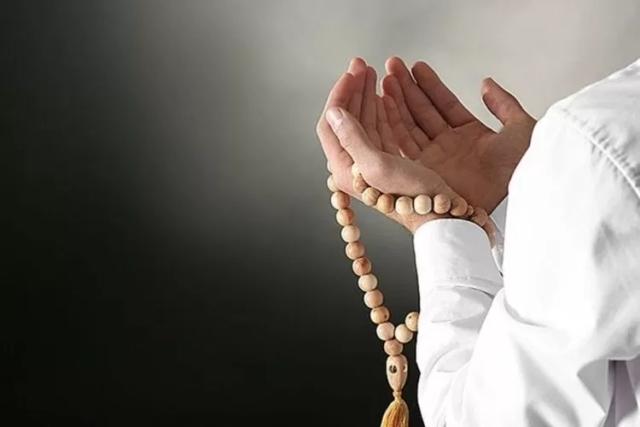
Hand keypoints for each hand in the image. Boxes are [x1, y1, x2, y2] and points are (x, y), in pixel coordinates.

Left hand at [316, 58, 463, 232]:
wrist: (439, 216)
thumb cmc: (412, 196)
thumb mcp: (378, 165)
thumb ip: (352, 138)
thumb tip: (333, 112)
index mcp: (345, 168)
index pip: (330, 124)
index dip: (339, 96)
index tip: (351, 74)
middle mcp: (354, 165)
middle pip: (346, 120)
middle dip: (353, 90)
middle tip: (361, 65)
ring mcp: (371, 162)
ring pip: (363, 121)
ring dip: (366, 95)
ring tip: (372, 73)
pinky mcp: (388, 161)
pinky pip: (379, 128)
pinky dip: (380, 109)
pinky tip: (384, 94)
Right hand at [382, 57, 535, 212]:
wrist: (509, 199)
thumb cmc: (520, 170)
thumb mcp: (520, 128)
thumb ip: (504, 104)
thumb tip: (487, 84)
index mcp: (471, 135)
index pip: (444, 104)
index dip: (430, 85)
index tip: (416, 67)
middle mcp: (449, 147)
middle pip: (423, 112)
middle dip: (407, 88)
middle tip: (393, 66)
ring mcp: (434, 160)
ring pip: (410, 125)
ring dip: (397, 102)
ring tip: (386, 80)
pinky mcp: (422, 172)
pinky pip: (404, 144)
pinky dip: (393, 124)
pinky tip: (385, 104)